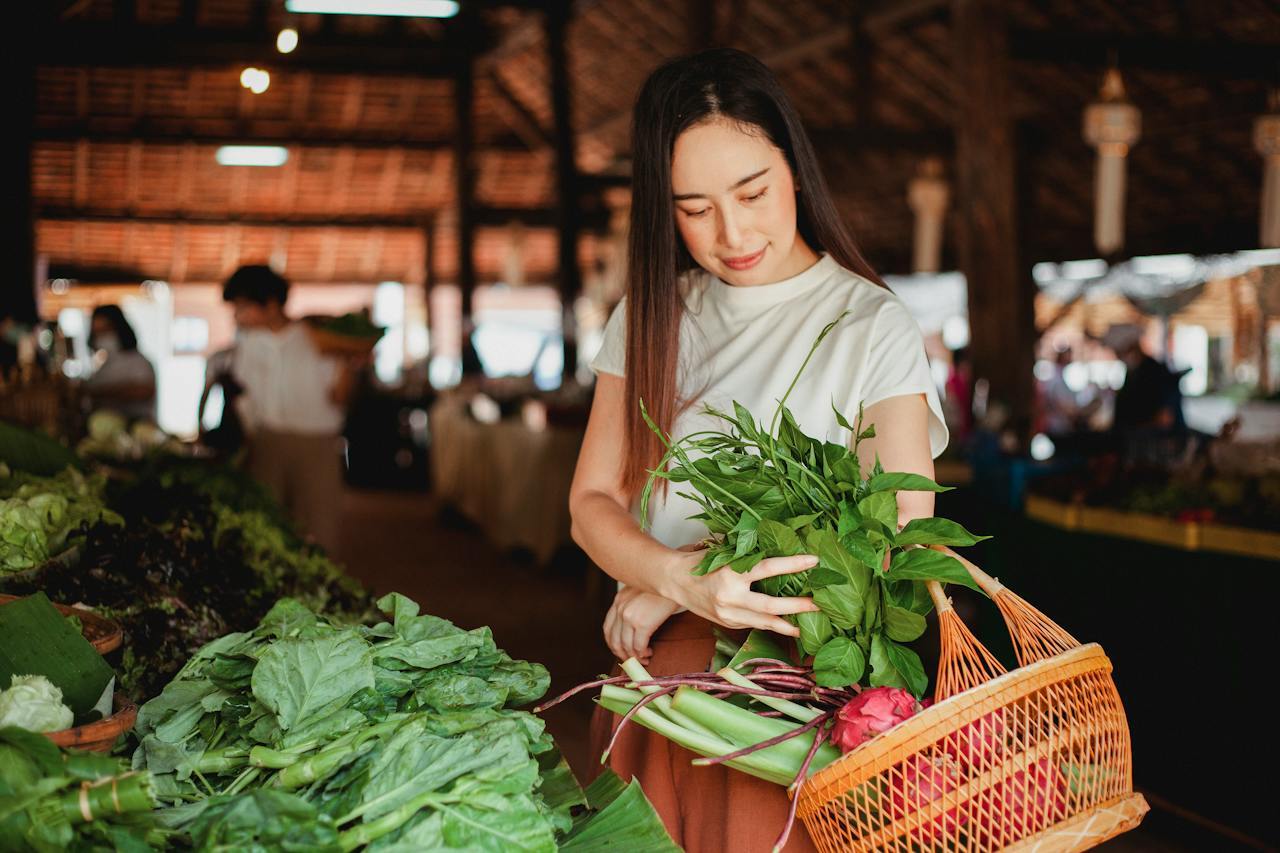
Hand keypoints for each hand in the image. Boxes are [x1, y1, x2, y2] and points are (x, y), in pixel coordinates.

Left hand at [603, 586, 680, 663]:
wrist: (675, 580)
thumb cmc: (663, 586)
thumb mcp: (641, 592)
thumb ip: (633, 605)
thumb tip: (634, 628)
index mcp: (619, 599)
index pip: (608, 628)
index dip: (614, 644)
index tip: (622, 651)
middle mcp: (620, 608)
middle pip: (614, 640)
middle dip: (623, 654)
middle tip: (632, 660)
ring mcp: (629, 616)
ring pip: (626, 646)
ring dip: (635, 657)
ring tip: (644, 658)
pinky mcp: (642, 624)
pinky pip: (639, 646)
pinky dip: (643, 654)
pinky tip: (649, 653)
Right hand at [663, 550, 820, 636]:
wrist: (674, 582)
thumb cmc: (701, 562)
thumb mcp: (723, 553)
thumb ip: (748, 556)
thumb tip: (780, 548)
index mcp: (730, 573)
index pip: (768, 568)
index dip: (793, 564)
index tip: (814, 561)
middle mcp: (730, 597)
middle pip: (771, 606)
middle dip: (798, 606)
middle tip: (818, 604)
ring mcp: (728, 614)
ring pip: (765, 623)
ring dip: (788, 624)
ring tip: (807, 625)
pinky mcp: (727, 624)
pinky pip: (754, 625)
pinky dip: (770, 624)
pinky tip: (785, 624)